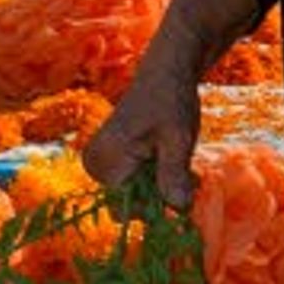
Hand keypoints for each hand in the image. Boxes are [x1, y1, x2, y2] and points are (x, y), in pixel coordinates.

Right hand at [84, 43, 200, 209]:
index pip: (126, 208)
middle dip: (160, 196)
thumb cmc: (170, 102)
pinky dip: (156, 178)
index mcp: (106, 158)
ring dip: (161, 187)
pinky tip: (171, 161)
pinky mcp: (110, 158)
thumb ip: (174, 175)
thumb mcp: (178, 139)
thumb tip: (179, 209)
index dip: (156, 205)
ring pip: (134, 194)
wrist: (165, 74)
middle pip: (129, 204)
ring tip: (182, 164)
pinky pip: (132, 182)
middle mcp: (95, 163)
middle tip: (187, 176)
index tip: (182, 190)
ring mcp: (101, 161)